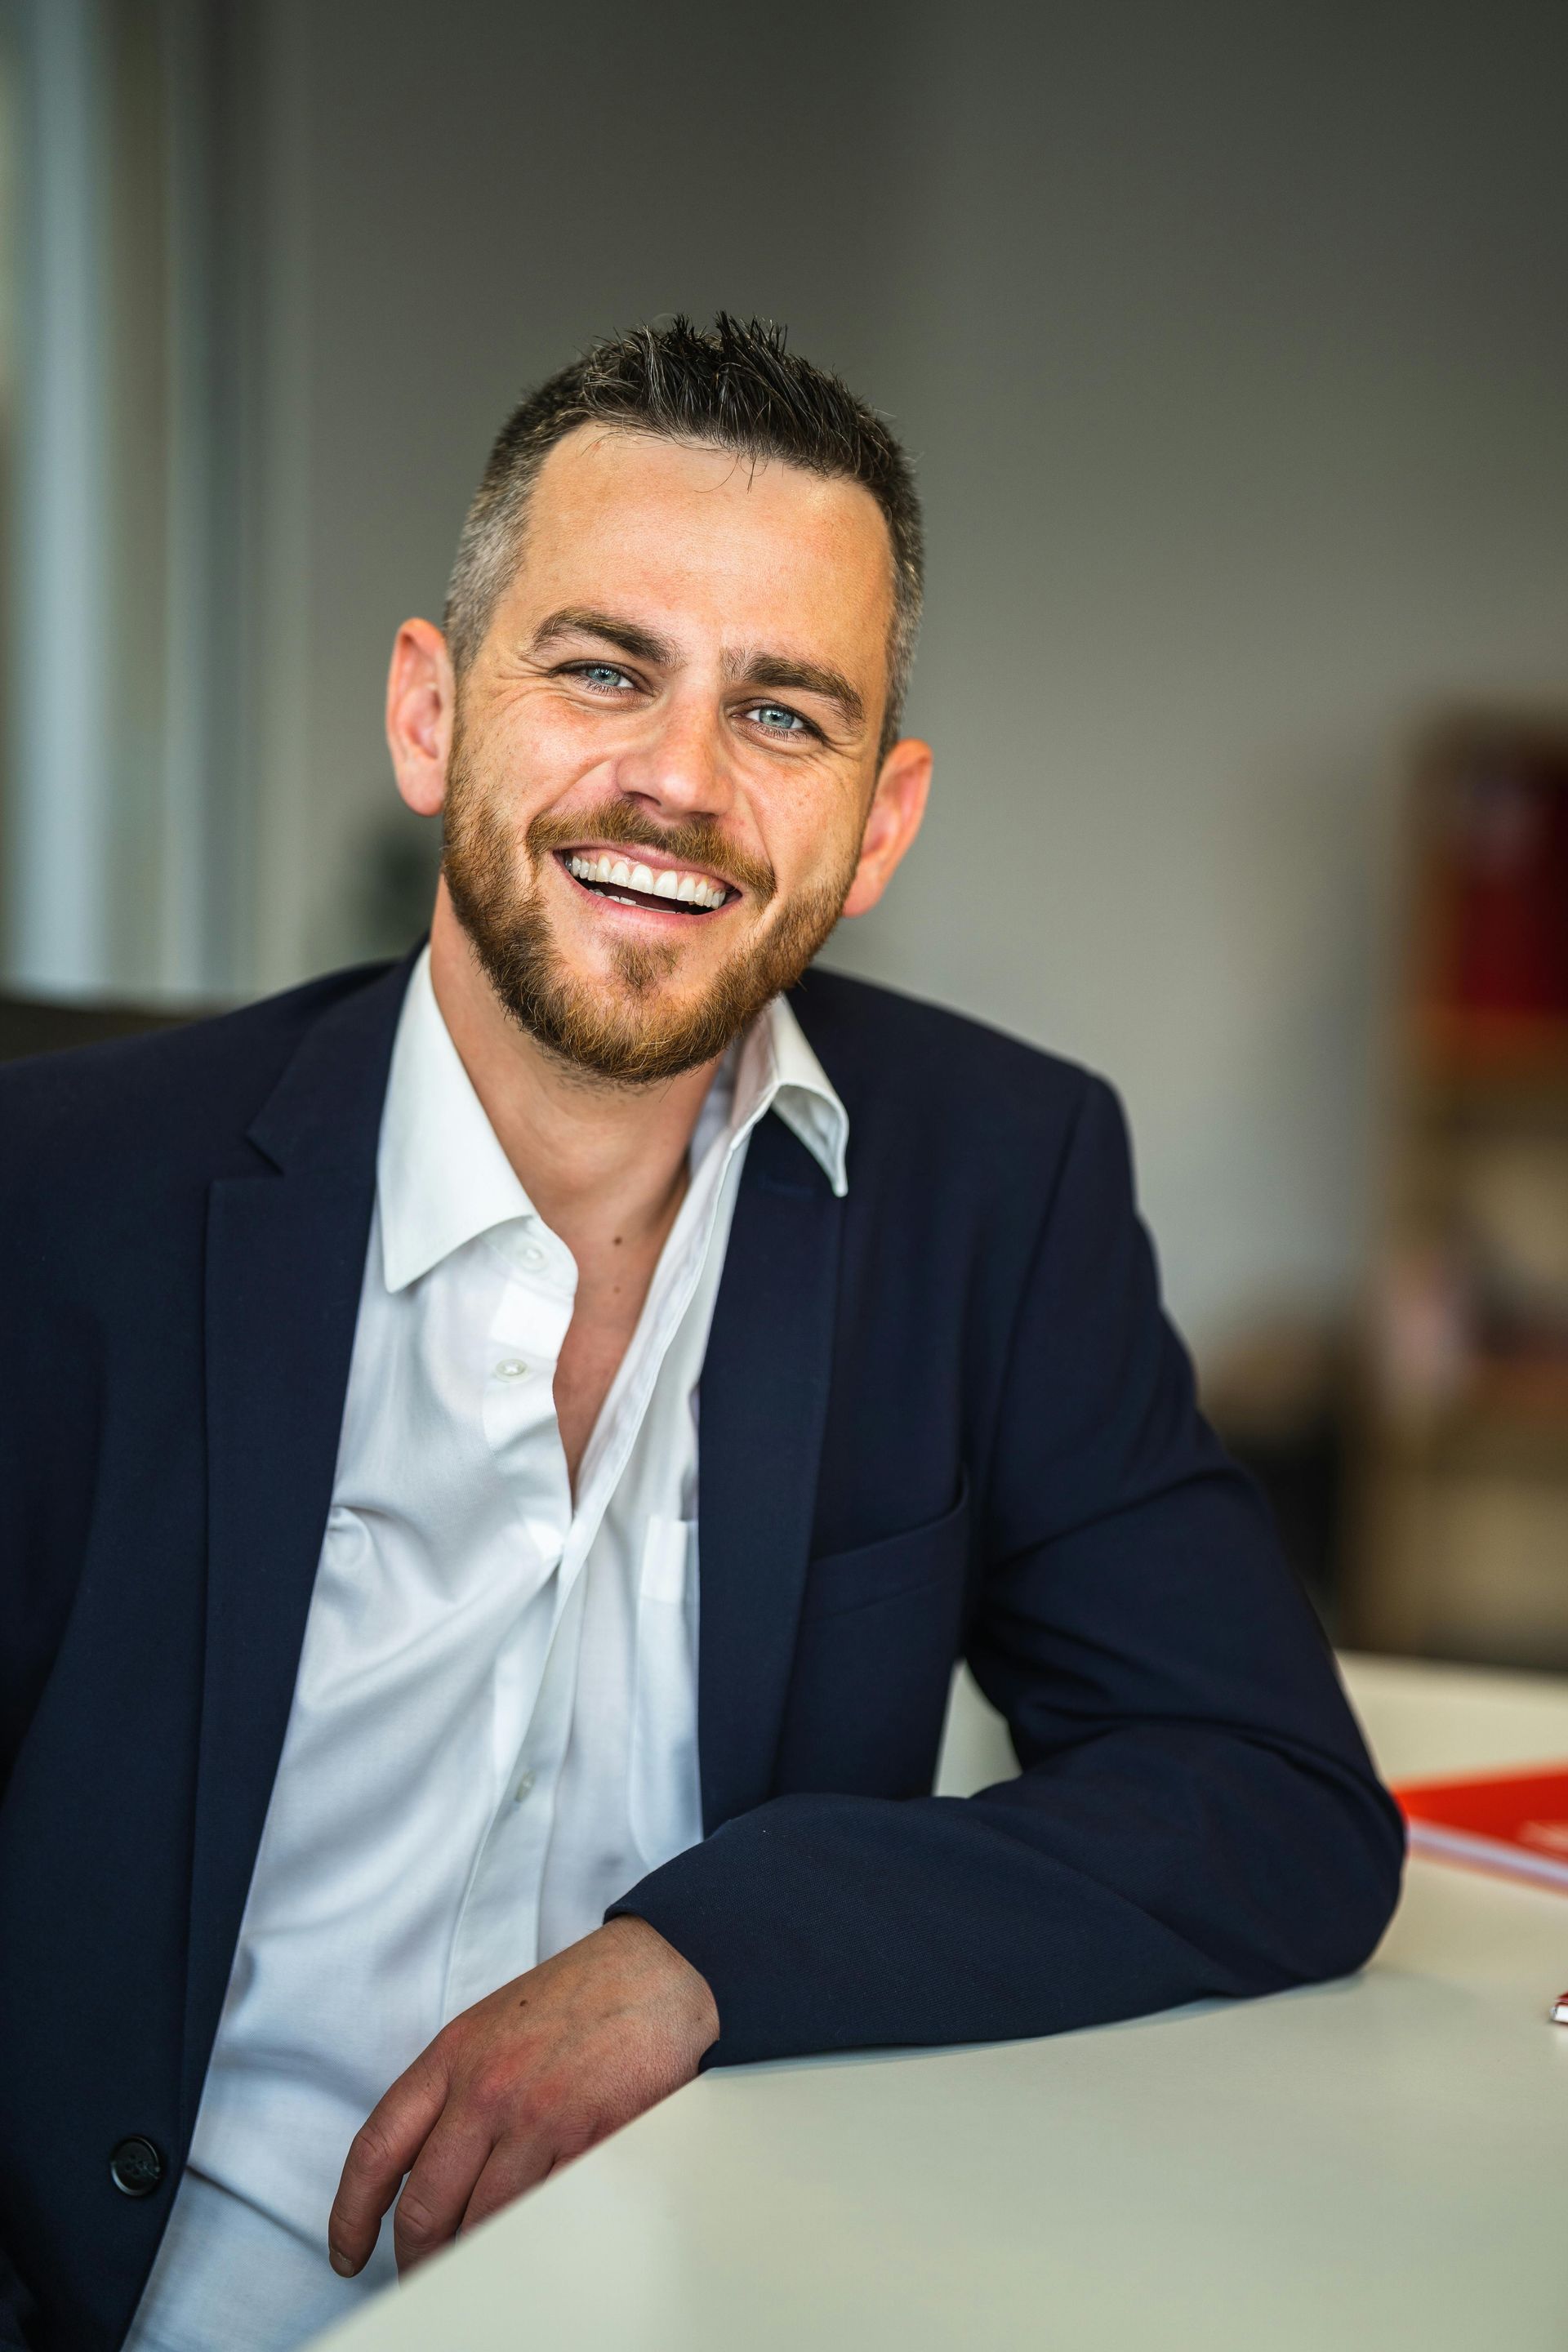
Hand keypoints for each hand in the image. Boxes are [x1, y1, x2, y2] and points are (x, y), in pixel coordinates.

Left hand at [328, 1916, 718, 2277]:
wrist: (655, 1972)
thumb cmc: (574, 1998)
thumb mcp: (489, 2027)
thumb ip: (449, 2090)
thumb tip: (416, 2167)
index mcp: (450, 2057)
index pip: (376, 2150)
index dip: (350, 2215)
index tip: (348, 2252)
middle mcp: (485, 2090)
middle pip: (424, 2206)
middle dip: (416, 2259)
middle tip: (421, 2276)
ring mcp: (537, 2119)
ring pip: (482, 2223)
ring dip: (474, 2257)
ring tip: (476, 2270)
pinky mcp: (588, 2142)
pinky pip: (545, 2216)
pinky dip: (533, 2240)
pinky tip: (531, 2243)